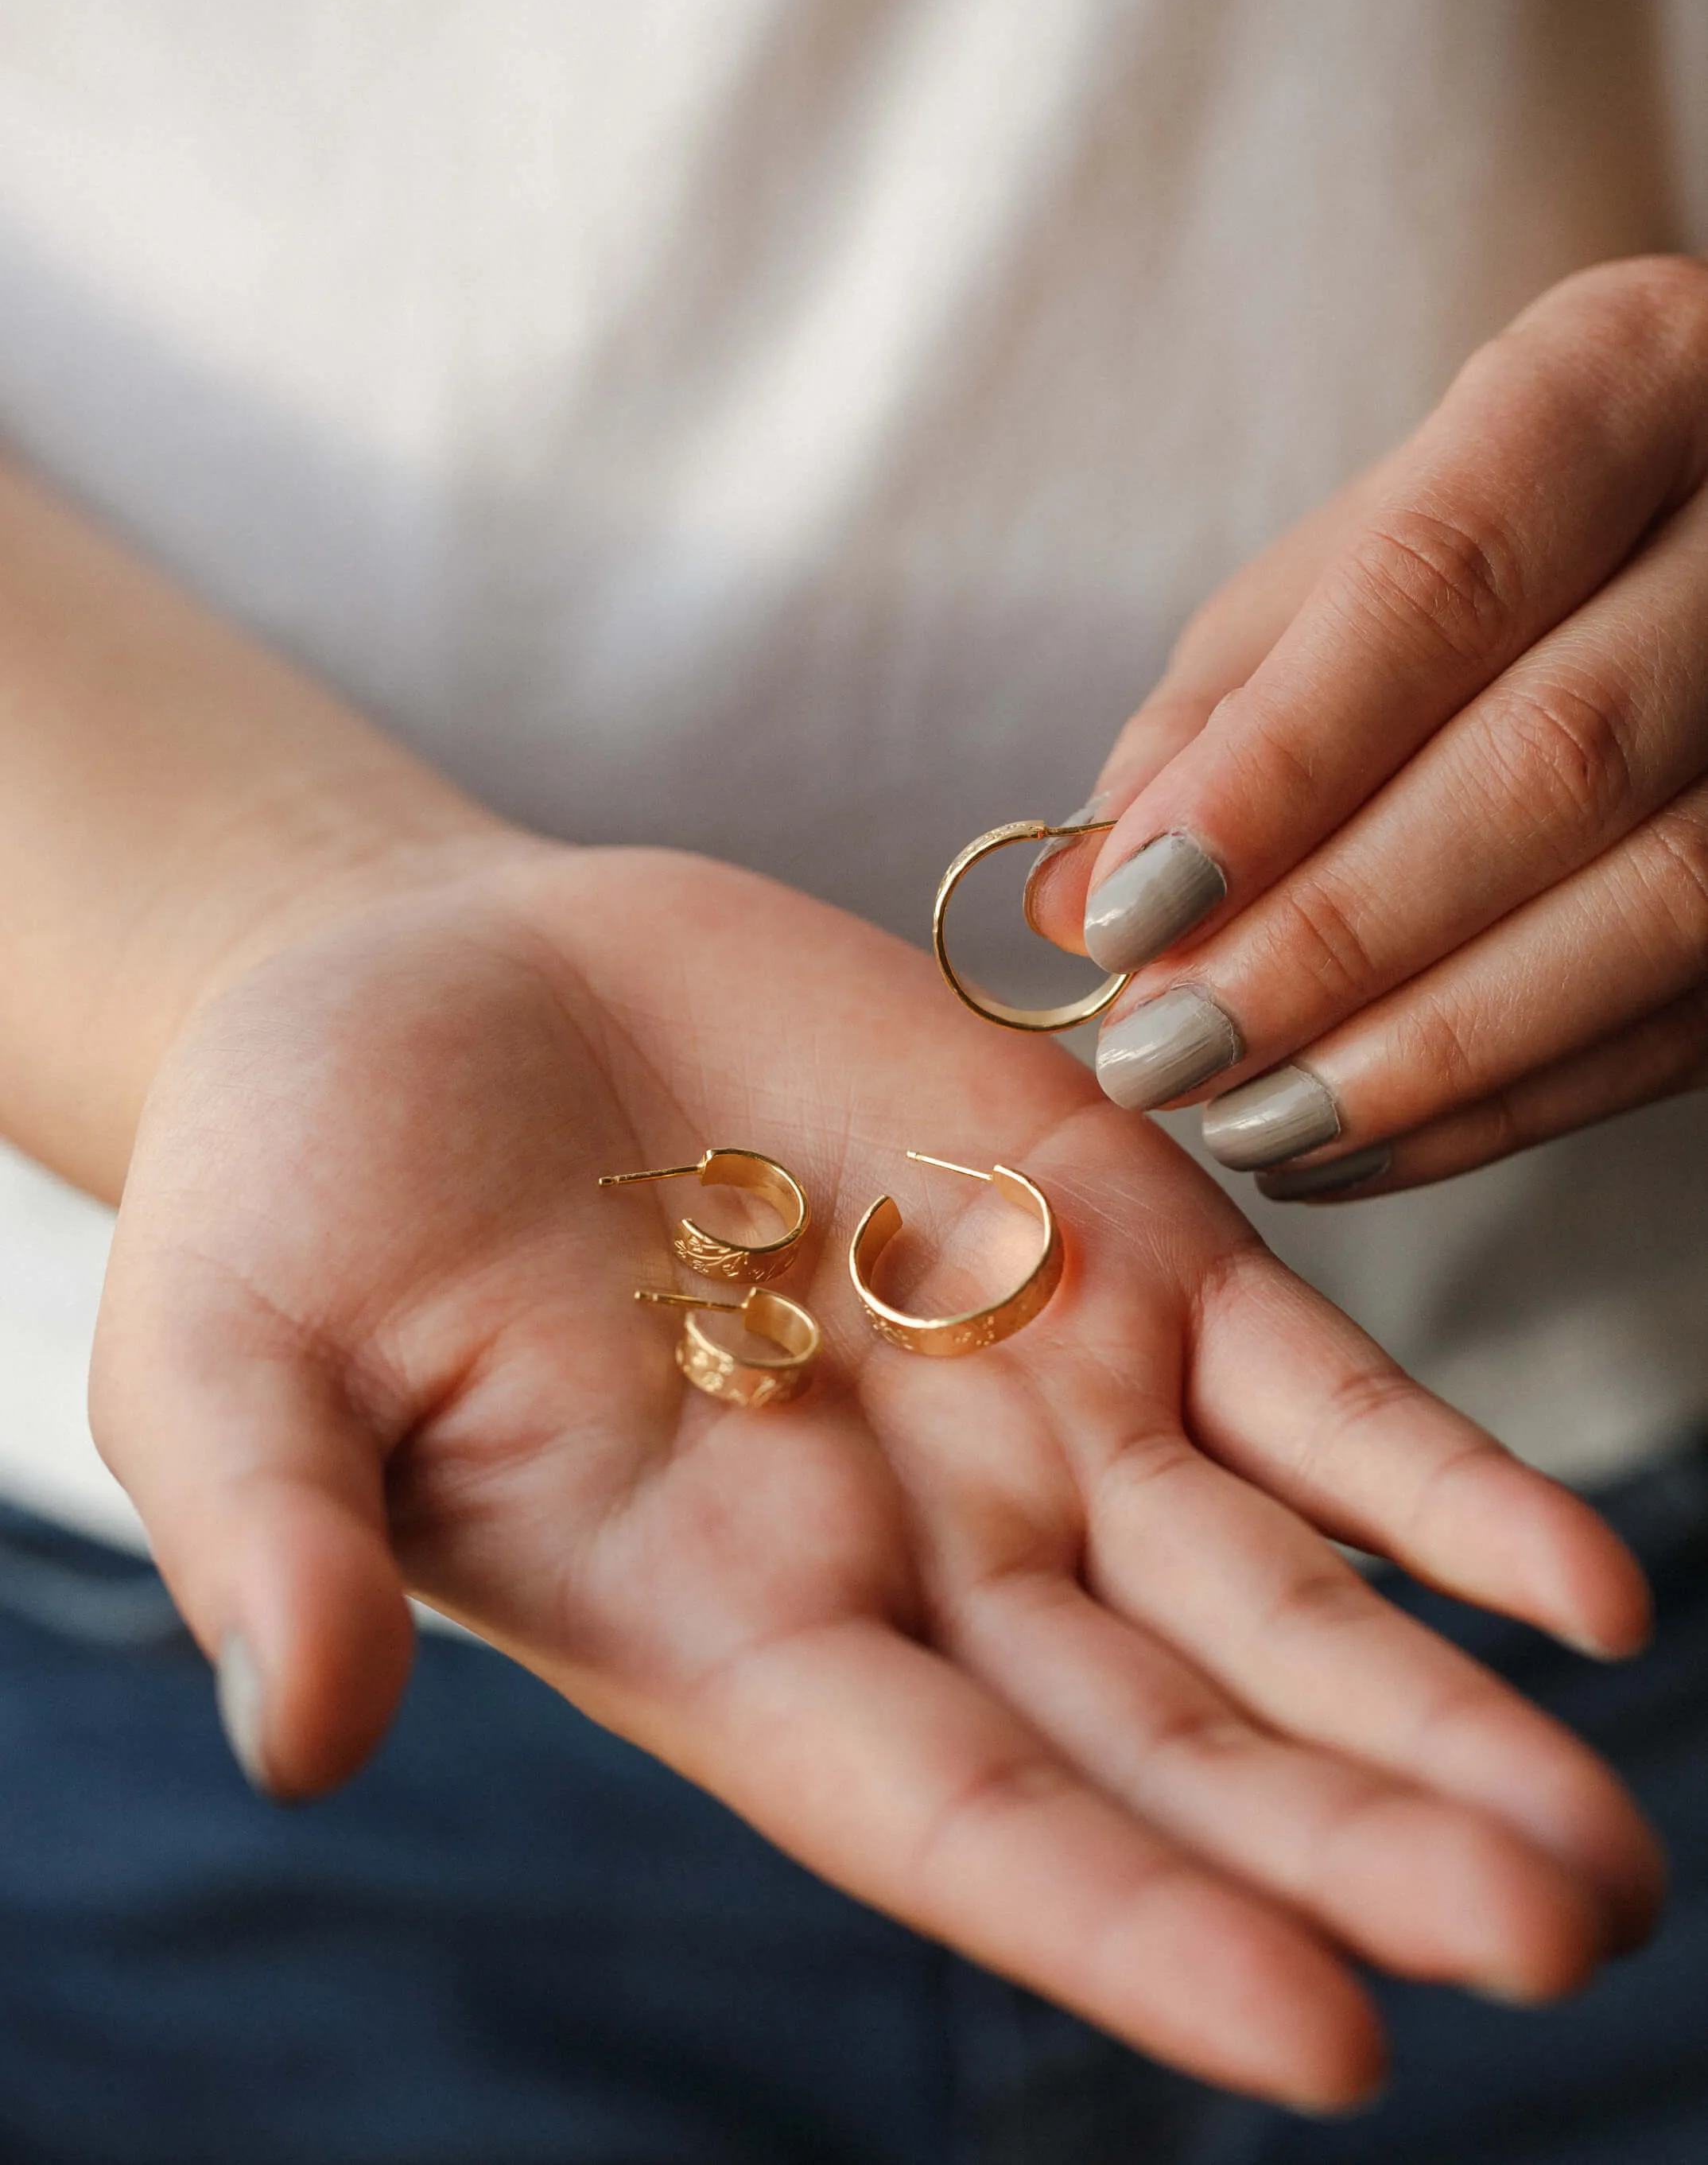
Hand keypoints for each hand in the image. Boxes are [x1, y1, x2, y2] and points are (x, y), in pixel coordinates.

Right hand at [91, 834, 1657, 2108]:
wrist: (429, 986)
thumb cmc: (300, 1190)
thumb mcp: (236, 1354)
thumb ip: (276, 1532)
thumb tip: (300, 1733)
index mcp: (717, 1619)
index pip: (950, 1811)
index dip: (1123, 1918)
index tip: (1322, 2036)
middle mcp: (910, 1549)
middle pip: (1166, 1735)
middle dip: (1359, 1840)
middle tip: (1562, 1927)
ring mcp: (1023, 1391)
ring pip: (1270, 1589)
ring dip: (1440, 1700)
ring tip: (1610, 1831)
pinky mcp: (1092, 1229)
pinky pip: (1298, 1379)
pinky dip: (1432, 1476)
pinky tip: (1577, 1578)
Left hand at [1029, 256, 1707, 1197]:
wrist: (1705, 545)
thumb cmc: (1500, 542)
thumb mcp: (1352, 564)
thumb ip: (1219, 713)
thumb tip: (1078, 906)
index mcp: (1625, 379)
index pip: (1441, 576)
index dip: (1279, 764)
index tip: (1133, 910)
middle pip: (1556, 757)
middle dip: (1333, 937)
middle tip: (1162, 1053)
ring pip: (1661, 904)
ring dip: (1427, 1049)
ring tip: (1250, 1122)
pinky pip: (1697, 1010)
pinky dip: (1518, 1101)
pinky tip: (1361, 1142)